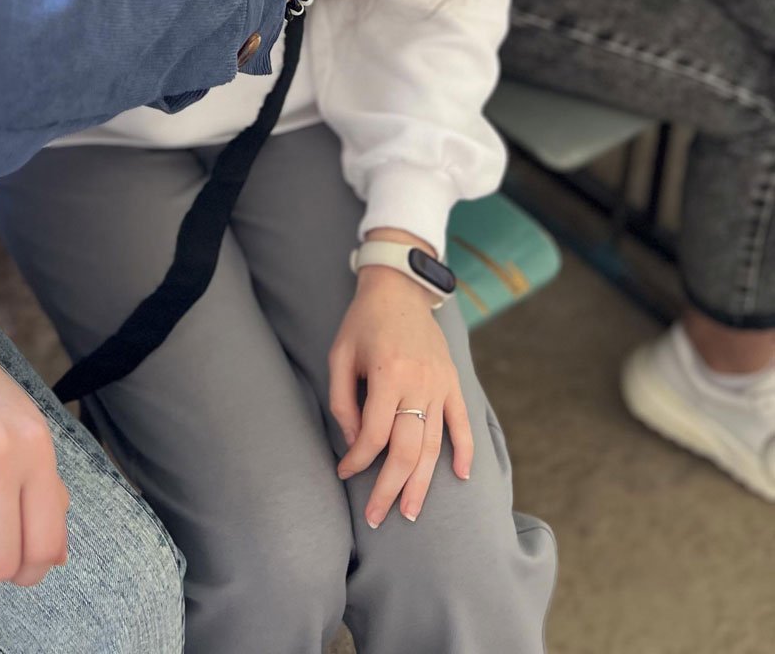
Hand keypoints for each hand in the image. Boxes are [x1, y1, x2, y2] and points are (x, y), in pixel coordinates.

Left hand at [328, 249, 472, 527]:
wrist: (399, 289)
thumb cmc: (362, 322)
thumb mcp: (340, 355)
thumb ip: (343, 402)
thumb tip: (356, 443)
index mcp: (388, 375)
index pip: (374, 434)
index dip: (358, 460)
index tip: (345, 473)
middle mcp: (419, 383)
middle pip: (406, 449)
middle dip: (391, 488)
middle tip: (379, 518)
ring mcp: (440, 384)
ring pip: (433, 444)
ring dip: (422, 482)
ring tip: (411, 512)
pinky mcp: (453, 381)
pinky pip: (462, 422)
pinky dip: (465, 450)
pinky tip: (460, 476)